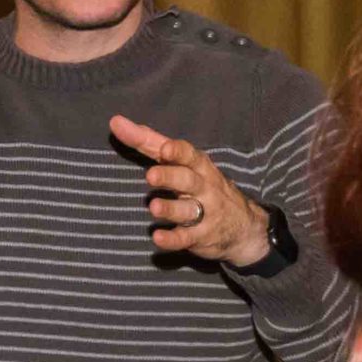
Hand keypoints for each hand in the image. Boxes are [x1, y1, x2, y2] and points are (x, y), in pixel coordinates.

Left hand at [107, 115, 268, 265]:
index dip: (178, 152)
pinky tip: (158, 238)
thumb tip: (117, 122)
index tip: (165, 149)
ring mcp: (204, 213)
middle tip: (150, 175)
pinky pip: (186, 238)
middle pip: (188, 180)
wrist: (244, 227)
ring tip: (154, 207)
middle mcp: (204, 188)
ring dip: (171, 209)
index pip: (189, 156)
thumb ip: (151, 143)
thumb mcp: (184, 163)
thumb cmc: (203, 186)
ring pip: (188, 210)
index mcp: (198, 167)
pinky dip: (173, 239)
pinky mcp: (200, 237)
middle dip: (170, 177)